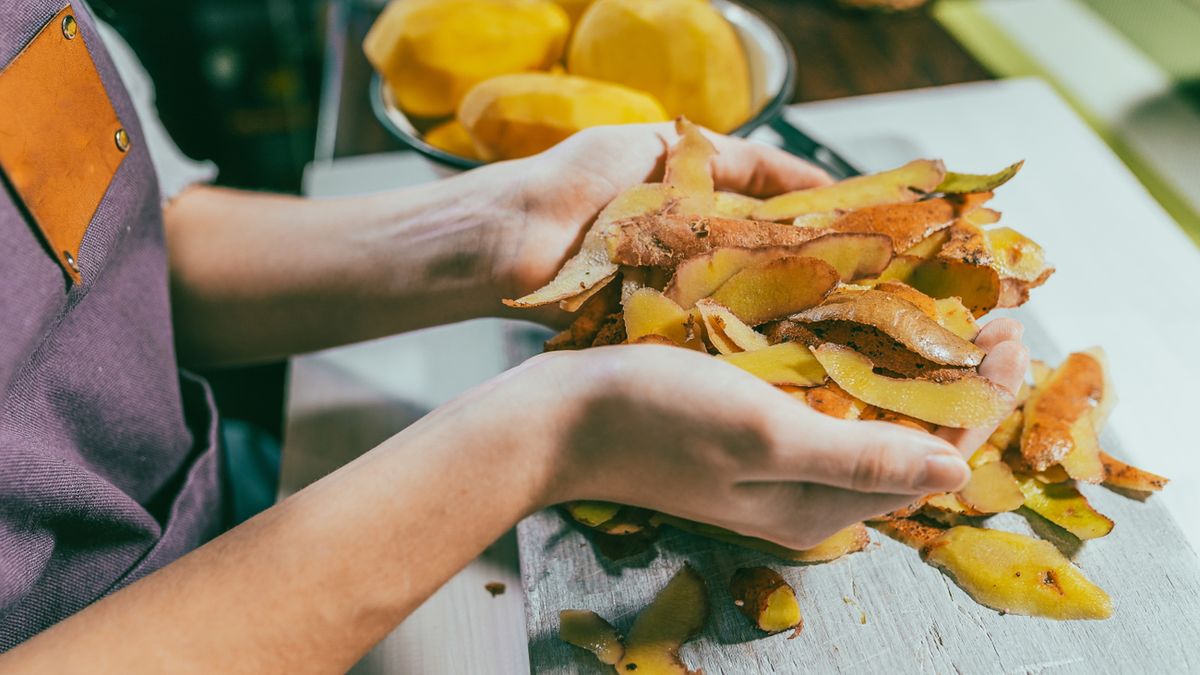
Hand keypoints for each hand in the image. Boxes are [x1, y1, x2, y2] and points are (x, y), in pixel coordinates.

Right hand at [451, 318, 1024, 549]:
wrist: (558, 419)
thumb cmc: (653, 418)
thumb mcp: (762, 432)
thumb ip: (860, 457)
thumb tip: (957, 470)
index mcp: (822, 504)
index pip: (934, 457)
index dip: (982, 398)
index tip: (1009, 335)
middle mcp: (809, 494)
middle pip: (910, 441)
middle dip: (956, 383)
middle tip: (988, 319)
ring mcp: (778, 467)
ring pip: (872, 423)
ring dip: (912, 372)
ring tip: (941, 318)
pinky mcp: (751, 438)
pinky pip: (828, 408)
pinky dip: (859, 371)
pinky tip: (861, 333)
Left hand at [484, 123, 831, 315]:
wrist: (512, 237)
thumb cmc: (577, 181)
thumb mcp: (658, 144)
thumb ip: (730, 158)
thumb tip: (807, 176)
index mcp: (694, 200)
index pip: (770, 207)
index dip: (815, 216)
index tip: (868, 227)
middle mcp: (689, 247)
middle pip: (762, 260)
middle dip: (808, 271)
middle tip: (864, 285)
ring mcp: (673, 289)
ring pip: (739, 300)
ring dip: (778, 309)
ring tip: (835, 321)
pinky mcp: (652, 327)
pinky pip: (701, 332)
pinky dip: (731, 339)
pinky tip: (773, 348)